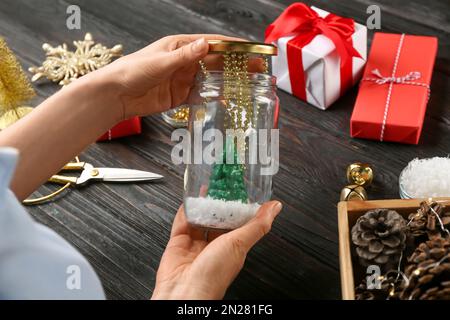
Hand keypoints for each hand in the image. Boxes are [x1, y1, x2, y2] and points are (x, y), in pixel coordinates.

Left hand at [96, 34, 241, 119]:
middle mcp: (184, 61)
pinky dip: (214, 97)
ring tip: (248, 84)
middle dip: (237, 64)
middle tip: (257, 68)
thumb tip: (206, 44)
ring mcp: (183, 79)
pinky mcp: (180, 95)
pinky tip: (227, 99)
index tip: (251, 48)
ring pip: (211, 78)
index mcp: (180, 46)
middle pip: (216, 61)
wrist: (116, 95)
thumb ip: (185, 56)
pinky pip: (201, 95)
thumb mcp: (161, 61)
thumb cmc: (132, 71)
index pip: (212, 44)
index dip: (233, 46)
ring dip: (229, 80)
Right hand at [151, 201, 281, 299]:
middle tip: (221, 186)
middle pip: (217, 220)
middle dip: (219, 204)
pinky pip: (181, 223)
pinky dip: (184, 211)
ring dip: (202, 205)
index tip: (241, 191)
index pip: (238, 223)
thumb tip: (275, 208)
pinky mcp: (178, 243)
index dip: (239, 207)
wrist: (184, 291)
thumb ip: (258, 224)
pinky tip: (188, 200)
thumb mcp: (241, 243)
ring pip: (199, 219)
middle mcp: (214, 246)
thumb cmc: (214, 276)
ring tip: (206, 188)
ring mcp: (196, 245)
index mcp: (233, 247)